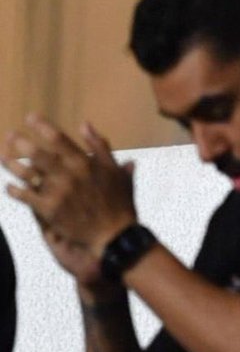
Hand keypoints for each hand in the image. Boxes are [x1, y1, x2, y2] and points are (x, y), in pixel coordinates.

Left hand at [1, 116, 137, 270]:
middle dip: (21, 143)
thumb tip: (85, 124)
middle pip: (38, 155)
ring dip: (13, 165)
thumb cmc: (117, 201)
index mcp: (84, 162)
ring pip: (29, 175)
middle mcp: (68, 175)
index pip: (59, 139)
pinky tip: (9, 186)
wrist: (112, 233)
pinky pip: (27, 198)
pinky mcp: (49, 211)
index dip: (42, 127)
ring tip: (3, 157)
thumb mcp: (114, 169)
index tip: (30, 117)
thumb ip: (99, 145)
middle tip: (9, 135)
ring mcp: (57, 193)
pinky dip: (16, 191)